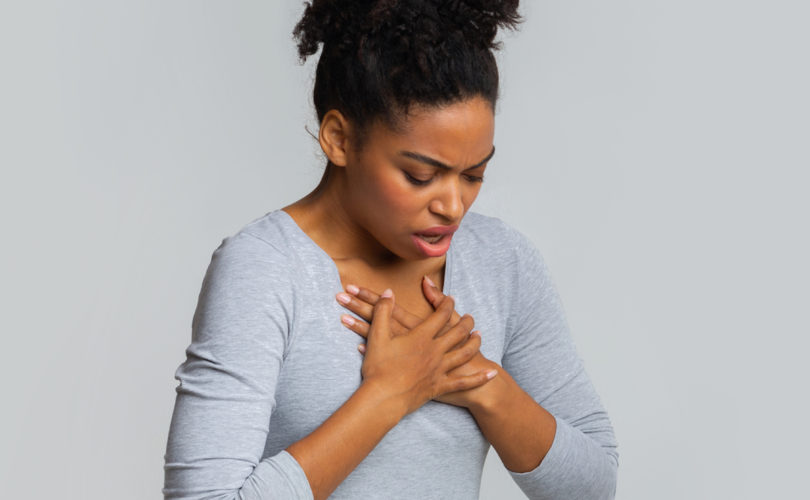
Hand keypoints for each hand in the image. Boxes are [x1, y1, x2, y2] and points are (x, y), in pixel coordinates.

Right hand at [357, 289, 497, 415]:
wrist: (383, 398)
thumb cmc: (378, 367)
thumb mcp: (377, 335)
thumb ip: (383, 311)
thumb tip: (388, 292)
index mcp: (422, 336)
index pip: (440, 315)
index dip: (447, 304)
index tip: (452, 299)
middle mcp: (435, 351)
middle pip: (458, 332)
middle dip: (466, 322)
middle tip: (470, 316)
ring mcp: (440, 369)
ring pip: (464, 353)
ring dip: (474, 342)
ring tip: (479, 336)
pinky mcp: (441, 386)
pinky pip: (465, 382)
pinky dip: (480, 378)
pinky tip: (491, 373)